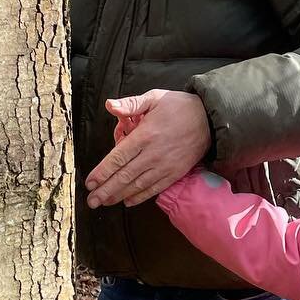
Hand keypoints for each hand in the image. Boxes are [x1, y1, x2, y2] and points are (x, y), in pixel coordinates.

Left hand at [85, 90, 211, 208]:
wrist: (209, 119)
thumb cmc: (179, 106)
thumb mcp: (154, 97)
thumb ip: (131, 104)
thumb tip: (110, 105)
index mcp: (145, 135)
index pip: (118, 157)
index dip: (102, 172)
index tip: (89, 182)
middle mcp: (153, 154)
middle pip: (125, 176)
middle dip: (106, 190)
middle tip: (92, 201)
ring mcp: (165, 166)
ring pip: (138, 185)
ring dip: (119, 195)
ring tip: (104, 202)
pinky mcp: (175, 173)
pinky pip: (155, 188)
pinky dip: (141, 197)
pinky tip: (128, 201)